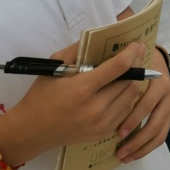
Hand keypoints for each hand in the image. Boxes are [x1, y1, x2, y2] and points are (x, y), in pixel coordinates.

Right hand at [0, 42, 152, 164]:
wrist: (31, 131)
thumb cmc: (41, 95)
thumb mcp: (54, 66)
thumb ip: (77, 50)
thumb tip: (98, 36)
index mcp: (82, 88)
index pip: (118, 68)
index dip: (131, 54)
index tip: (138, 44)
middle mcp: (96, 107)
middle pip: (129, 82)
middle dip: (136, 66)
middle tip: (138, 54)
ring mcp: (101, 123)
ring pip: (131, 97)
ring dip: (133, 82)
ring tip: (131, 71)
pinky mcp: (103, 133)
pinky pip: (125, 112)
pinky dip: (126, 98)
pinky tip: (121, 89)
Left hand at [115, 47, 169, 162]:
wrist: (154, 59)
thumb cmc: (134, 63)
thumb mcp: (127, 64)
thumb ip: (116, 73)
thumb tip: (94, 83)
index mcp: (158, 80)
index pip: (146, 104)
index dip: (132, 120)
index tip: (117, 133)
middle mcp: (169, 93)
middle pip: (154, 123)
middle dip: (137, 140)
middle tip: (119, 152)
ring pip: (159, 133)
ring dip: (142, 148)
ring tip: (124, 157)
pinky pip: (161, 136)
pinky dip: (147, 147)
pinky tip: (133, 155)